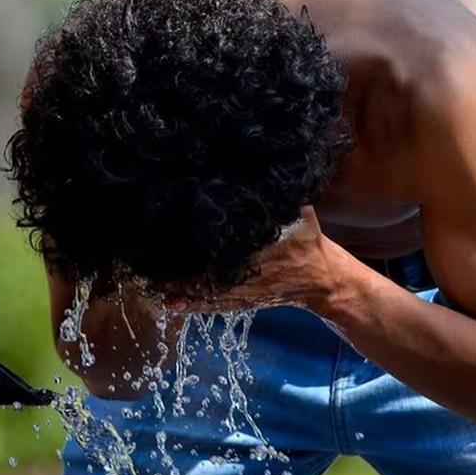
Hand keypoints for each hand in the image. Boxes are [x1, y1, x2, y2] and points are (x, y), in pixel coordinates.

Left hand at [165, 206, 338, 312]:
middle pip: (210, 273)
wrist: (323, 277)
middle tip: (152, 270)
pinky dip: (194, 305)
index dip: (199, 245)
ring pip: (209, 293)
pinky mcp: (245, 302)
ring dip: (183, 291)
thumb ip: (280, 195)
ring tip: (156, 288)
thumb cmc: (309, 241)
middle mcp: (251, 272)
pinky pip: (216, 305)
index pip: (225, 247)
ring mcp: (246, 291)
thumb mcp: (301, 212)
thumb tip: (265, 169)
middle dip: (182, 272)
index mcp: (263, 249)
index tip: (174, 239)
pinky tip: (172, 306)